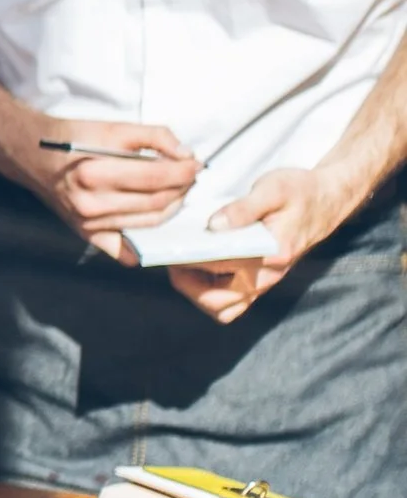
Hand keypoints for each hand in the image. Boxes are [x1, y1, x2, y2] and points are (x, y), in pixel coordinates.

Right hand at [1, 116, 197, 261]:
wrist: (32, 155)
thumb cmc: (71, 138)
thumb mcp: (112, 127)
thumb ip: (154, 136)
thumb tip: (186, 154)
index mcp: (93, 172)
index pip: (156, 177)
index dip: (184, 170)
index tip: (196, 163)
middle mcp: (89, 203)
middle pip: (156, 202)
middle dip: (182, 188)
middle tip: (190, 176)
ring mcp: (87, 222)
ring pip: (149, 222)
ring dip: (172, 207)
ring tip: (177, 190)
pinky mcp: (86, 234)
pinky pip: (124, 249)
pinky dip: (144, 244)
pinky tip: (154, 225)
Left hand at [165, 166, 350, 322]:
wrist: (326, 200)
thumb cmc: (300, 191)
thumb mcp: (273, 188)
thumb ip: (243, 208)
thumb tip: (213, 225)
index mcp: (272, 254)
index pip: (220, 266)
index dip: (188, 260)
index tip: (170, 247)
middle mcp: (268, 275)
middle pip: (219, 303)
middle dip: (187, 285)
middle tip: (172, 259)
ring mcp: (264, 282)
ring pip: (224, 309)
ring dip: (197, 293)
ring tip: (182, 265)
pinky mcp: (259, 281)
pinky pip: (231, 302)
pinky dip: (210, 292)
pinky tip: (197, 268)